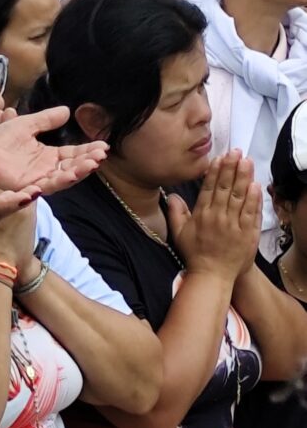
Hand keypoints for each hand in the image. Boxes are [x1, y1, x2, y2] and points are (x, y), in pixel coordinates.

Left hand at [0, 106, 107, 193]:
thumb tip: (67, 110)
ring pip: (62, 179)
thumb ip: (46, 119)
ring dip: (77, 173)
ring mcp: (37, 179)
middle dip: (87, 163)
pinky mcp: (25, 187)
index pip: (73, 155)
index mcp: (48, 156)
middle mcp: (46, 170)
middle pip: (72, 168)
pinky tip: (68, 176)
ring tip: (90, 165)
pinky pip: (44, 186)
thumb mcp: (27, 124)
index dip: (87, 151)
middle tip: (100, 156)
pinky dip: (56, 182)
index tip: (102, 146)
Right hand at [167, 152, 261, 283]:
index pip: (210, 188)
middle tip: (236, 152)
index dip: (216, 171)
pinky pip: (251, 213)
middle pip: (225, 188)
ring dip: (243, 178)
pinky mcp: (248, 234)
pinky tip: (255, 185)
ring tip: (247, 162)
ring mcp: (234, 225)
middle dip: (231, 168)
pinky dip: (253, 199)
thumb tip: (171, 194)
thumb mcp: (179, 233)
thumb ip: (175, 212)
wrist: (213, 276)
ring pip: (239, 197)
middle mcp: (218, 217)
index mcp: (202, 214)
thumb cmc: (195, 253)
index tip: (220, 157)